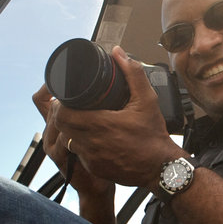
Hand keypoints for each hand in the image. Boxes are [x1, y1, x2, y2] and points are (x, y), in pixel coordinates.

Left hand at [34, 47, 183, 190]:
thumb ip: (132, 74)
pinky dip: (83, 144)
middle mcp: (90, 143)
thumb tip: (119, 54)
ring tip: (85, 120)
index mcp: (99, 124)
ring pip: (67, 140)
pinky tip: (96, 138)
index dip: (61, 103)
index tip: (71, 97)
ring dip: (72, 129)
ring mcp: (91, 158)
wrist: (161, 169)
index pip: (61, 113)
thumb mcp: (147, 101)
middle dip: (65, 113)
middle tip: (76, 106)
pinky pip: (79, 154)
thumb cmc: (153, 137)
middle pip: (61, 125)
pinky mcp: (94, 168)